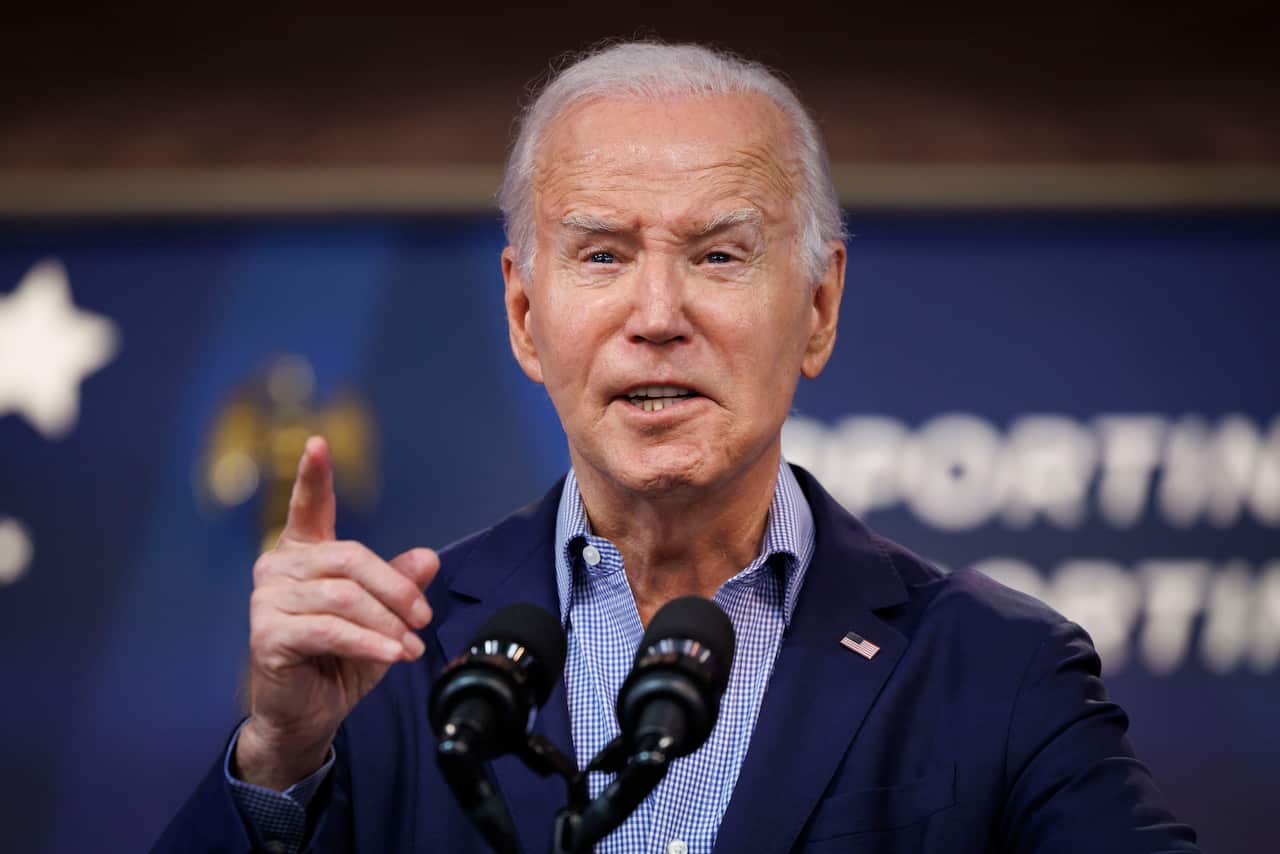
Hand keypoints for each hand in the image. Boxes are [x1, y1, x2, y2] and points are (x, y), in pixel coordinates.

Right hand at [234, 436, 438, 789]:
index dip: (313, 475)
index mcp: (304, 553)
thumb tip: (428, 558)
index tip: (318, 442)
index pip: (308, 506)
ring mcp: (268, 600)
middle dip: (396, 589)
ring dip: (387, 623)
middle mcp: (280, 567)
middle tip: (424, 618)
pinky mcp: (267, 634)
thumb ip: (398, 584)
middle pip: (351, 559)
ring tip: (411, 645)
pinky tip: (393, 655)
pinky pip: (331, 630)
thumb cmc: (339, 660)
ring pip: (345, 597)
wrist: (307, 714)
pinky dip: (370, 642)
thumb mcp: (380, 617)